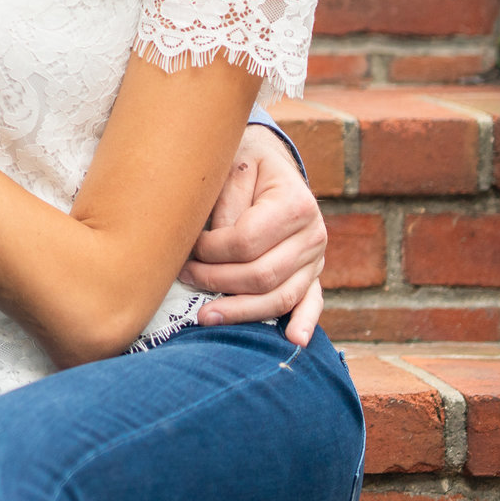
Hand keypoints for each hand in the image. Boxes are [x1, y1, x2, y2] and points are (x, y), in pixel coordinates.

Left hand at [183, 127, 327, 346]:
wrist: (268, 161)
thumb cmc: (242, 164)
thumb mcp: (231, 168)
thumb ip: (225, 204)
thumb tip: (213, 244)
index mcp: (295, 204)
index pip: (246, 241)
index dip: (211, 250)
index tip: (186, 246)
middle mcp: (313, 235)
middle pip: (262, 274)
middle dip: (216, 280)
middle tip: (183, 276)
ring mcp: (316, 259)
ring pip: (280, 296)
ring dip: (241, 311)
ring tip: (205, 318)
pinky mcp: (312, 274)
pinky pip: (311, 302)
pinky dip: (303, 322)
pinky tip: (293, 340)